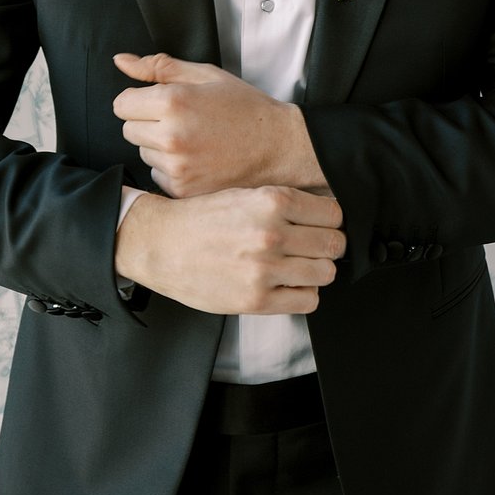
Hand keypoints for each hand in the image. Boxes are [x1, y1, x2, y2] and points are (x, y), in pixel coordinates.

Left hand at [112, 52, 325, 195]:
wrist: (278, 146)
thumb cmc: (244, 107)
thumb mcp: (205, 76)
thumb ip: (158, 67)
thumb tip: (121, 61)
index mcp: (173, 102)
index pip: (121, 104)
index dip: (140, 100)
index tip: (161, 102)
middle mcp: (170, 136)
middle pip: (128, 129)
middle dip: (147, 122)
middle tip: (182, 120)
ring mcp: (176, 167)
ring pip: (143, 153)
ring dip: (159, 146)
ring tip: (194, 139)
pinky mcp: (182, 190)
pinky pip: (157, 175)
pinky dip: (171, 168)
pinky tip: (198, 159)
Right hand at [115, 185, 344, 314]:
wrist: (160, 243)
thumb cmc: (201, 218)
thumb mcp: (244, 194)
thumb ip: (283, 203)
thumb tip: (324, 214)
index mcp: (272, 202)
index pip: (333, 214)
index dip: (330, 220)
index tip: (322, 225)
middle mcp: (272, 234)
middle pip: (334, 244)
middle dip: (328, 246)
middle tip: (314, 247)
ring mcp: (265, 269)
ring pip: (325, 273)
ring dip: (317, 271)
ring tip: (299, 267)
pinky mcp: (256, 299)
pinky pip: (307, 300)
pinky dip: (303, 294)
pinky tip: (288, 285)